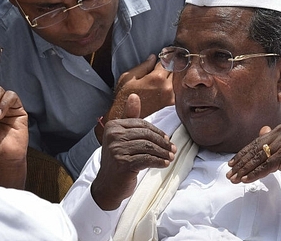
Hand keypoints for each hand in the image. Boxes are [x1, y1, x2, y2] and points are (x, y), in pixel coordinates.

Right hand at [91, 94, 175, 209]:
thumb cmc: (118, 160)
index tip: (167, 139)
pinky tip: (165, 164)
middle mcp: (113, 135)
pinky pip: (147, 159)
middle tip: (173, 149)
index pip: (141, 124)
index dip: (156, 131)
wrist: (108, 185)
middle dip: (162, 142)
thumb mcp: (122, 137)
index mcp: (113, 126)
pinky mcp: (123, 163)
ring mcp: (117, 149)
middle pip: (145, 134)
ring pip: (148, 146)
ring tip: (170, 157)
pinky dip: (159, 161)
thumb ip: (129, 117)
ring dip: (163, 152)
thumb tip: (134, 96)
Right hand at [108, 54, 174, 120]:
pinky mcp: (170, 104)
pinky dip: (171, 86)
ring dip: (171, 77)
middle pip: (174, 70)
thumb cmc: (125, 96)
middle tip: (162, 65)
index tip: (164, 54)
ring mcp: (170, 97)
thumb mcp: (129, 77)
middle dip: (169, 66)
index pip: (167, 61)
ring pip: (176, 80)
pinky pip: (175, 90)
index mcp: (157, 78)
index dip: (165, 57)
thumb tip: (153, 57)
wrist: (125, 115)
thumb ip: (144, 66)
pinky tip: (161, 87)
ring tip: (161, 77)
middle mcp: (167, 87)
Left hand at [227, 125, 280, 221]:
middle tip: (229, 173)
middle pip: (255, 151)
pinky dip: (253, 175)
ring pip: (258, 159)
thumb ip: (272, 140)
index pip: (256, 143)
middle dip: (240, 164)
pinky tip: (245, 180)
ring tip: (234, 179)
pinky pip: (265, 167)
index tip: (231, 163)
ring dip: (244, 171)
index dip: (242, 155)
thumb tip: (261, 129)